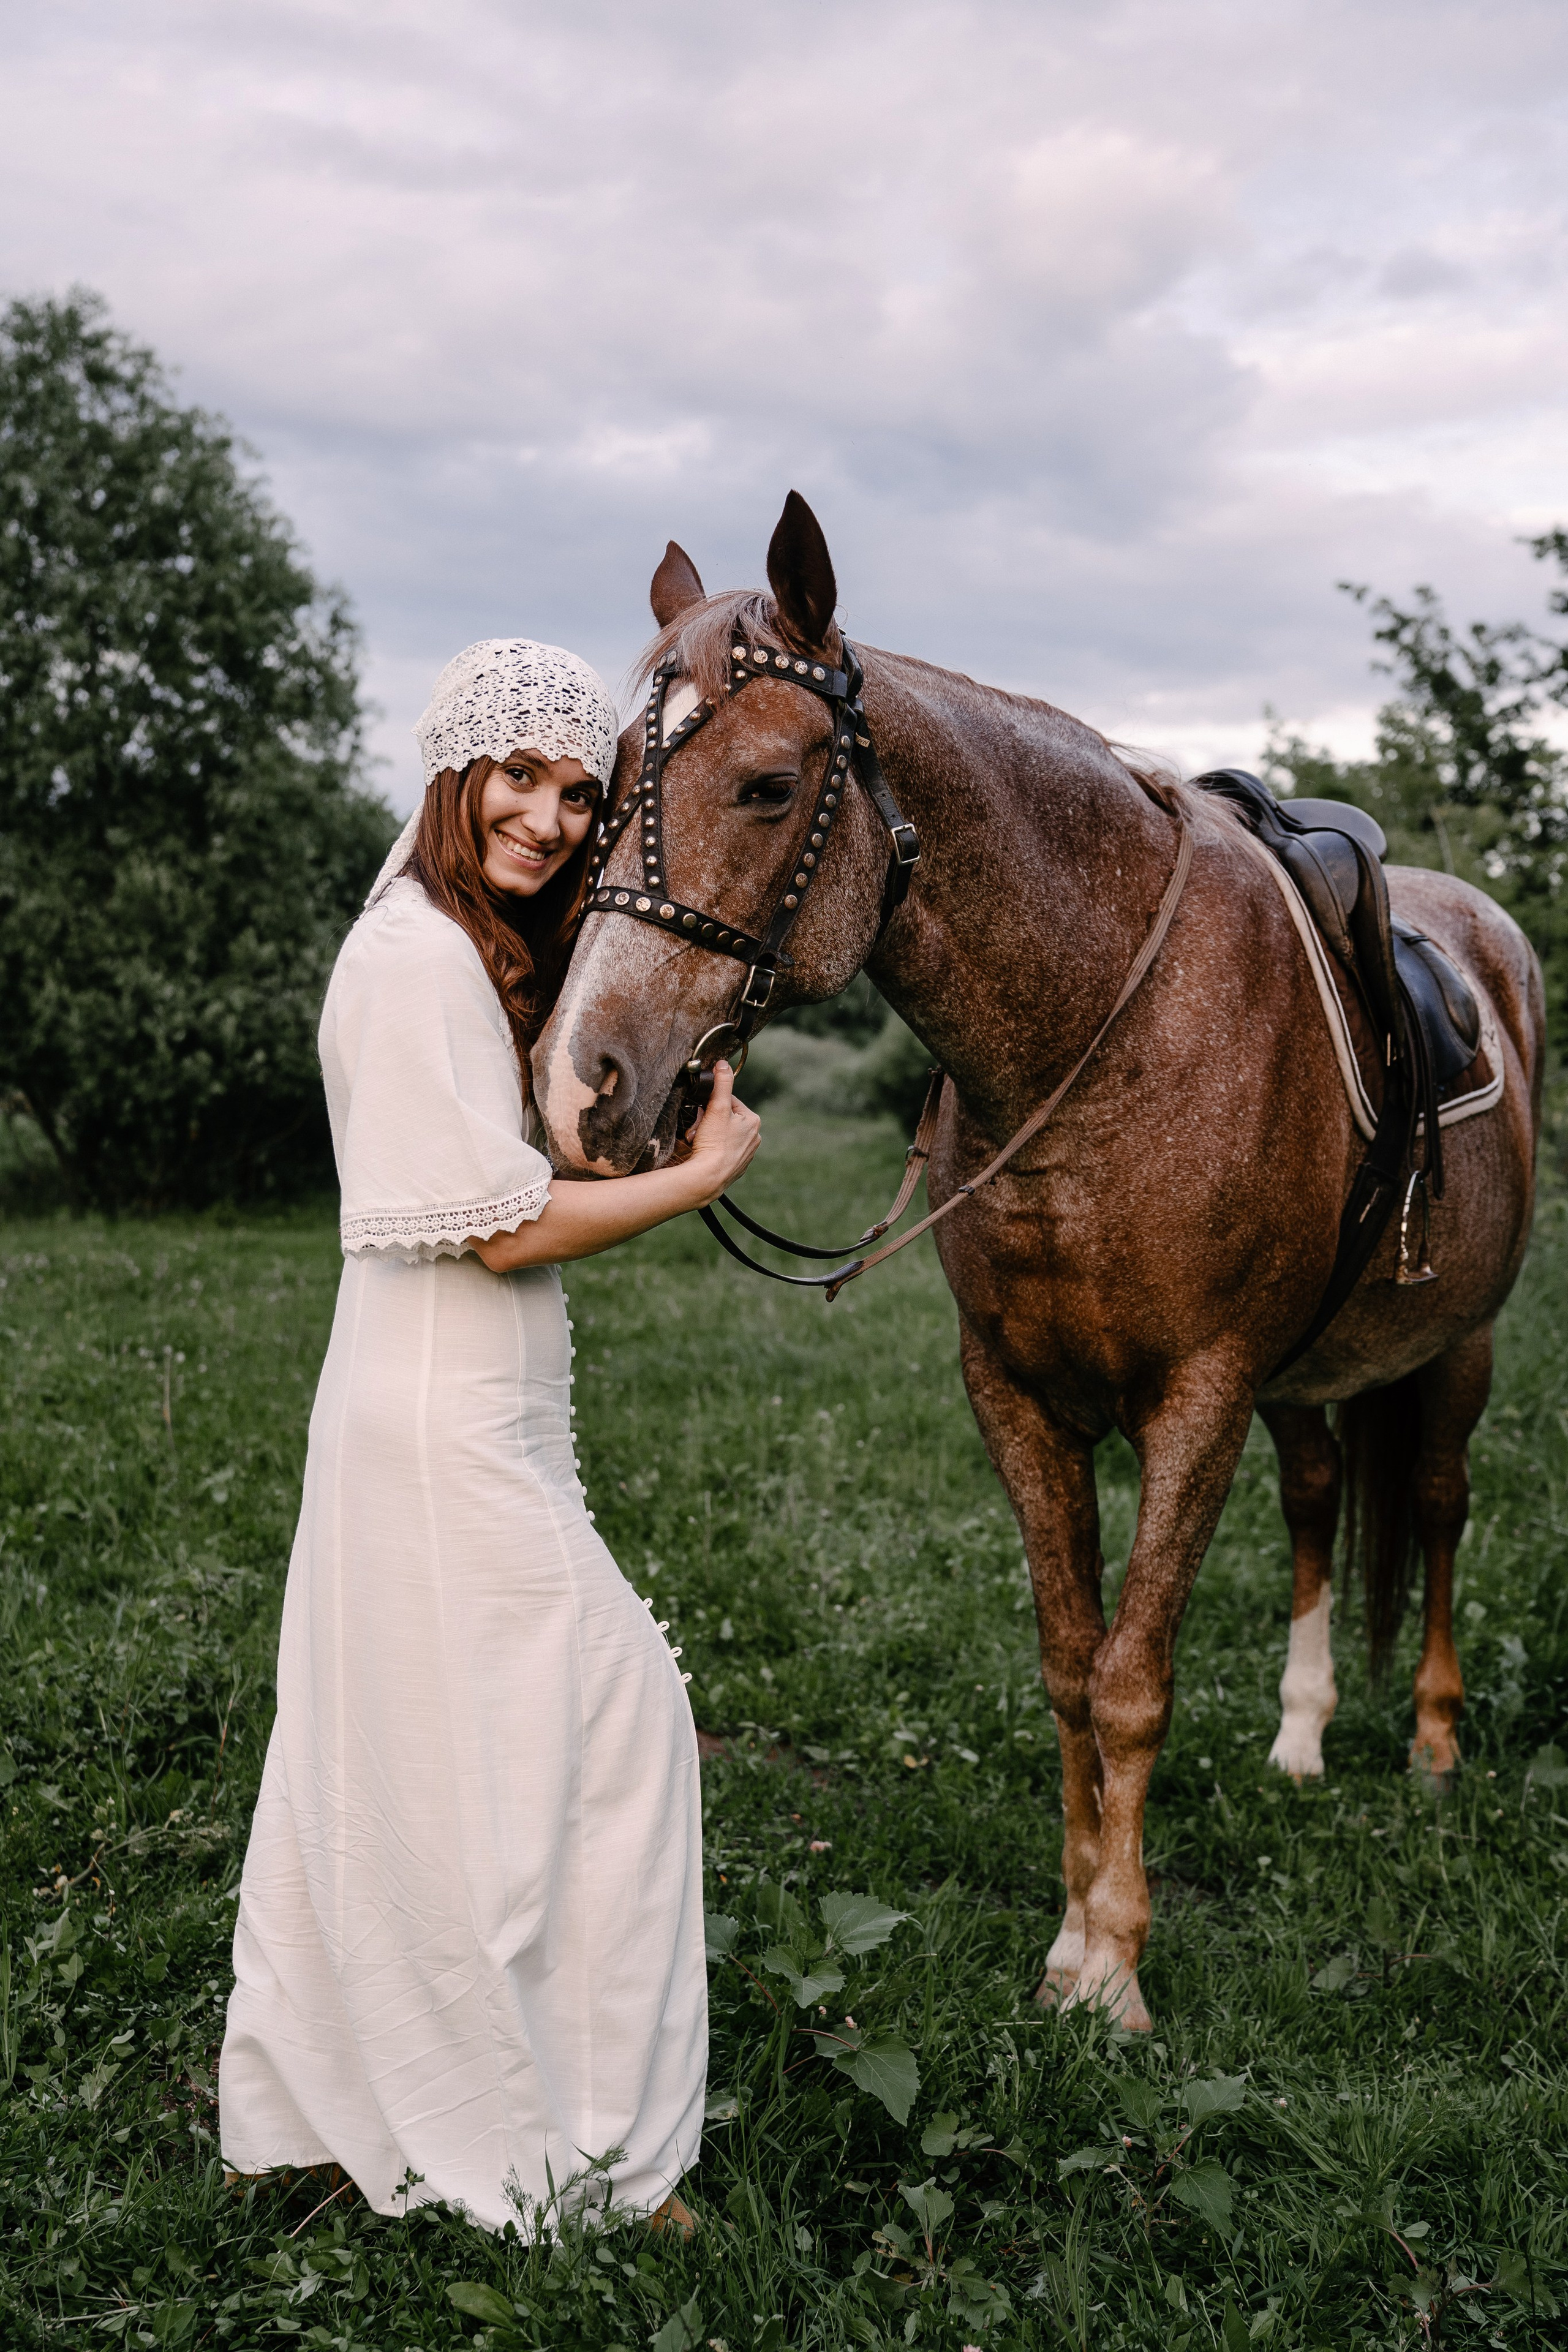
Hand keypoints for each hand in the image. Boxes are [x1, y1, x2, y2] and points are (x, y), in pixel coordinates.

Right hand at [683, 1061, 760, 1202]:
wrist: (708, 1178)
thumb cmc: (714, 1143)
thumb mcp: (717, 1107)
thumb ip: (721, 1083)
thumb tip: (723, 1064)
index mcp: (753, 1121)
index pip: (729, 1101)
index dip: (711, 1104)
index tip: (702, 1113)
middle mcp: (754, 1137)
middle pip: (724, 1119)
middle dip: (708, 1121)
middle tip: (699, 1129)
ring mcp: (745, 1154)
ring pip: (721, 1134)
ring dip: (707, 1134)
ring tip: (699, 1141)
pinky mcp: (735, 1167)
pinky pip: (720, 1151)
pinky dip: (711, 1149)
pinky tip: (703, 1152)